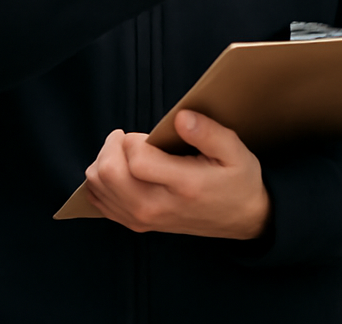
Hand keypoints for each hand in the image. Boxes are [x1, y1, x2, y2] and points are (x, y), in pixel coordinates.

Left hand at [84, 111, 269, 239]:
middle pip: (108, 174)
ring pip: (98, 186)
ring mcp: (145, 218)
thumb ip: (209, 133)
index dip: (133, 140)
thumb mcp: (235, 152)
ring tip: (124, 153)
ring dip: (103, 161)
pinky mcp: (137, 223)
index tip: (147, 136)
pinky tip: (118, 171)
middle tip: (126, 138)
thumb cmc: (237, 181)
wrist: (243, 220)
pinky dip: (100, 182)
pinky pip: (99, 202)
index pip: (136, 160)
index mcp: (183, 186)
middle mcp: (158, 206)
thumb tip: (181, 118)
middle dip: (111, 147)